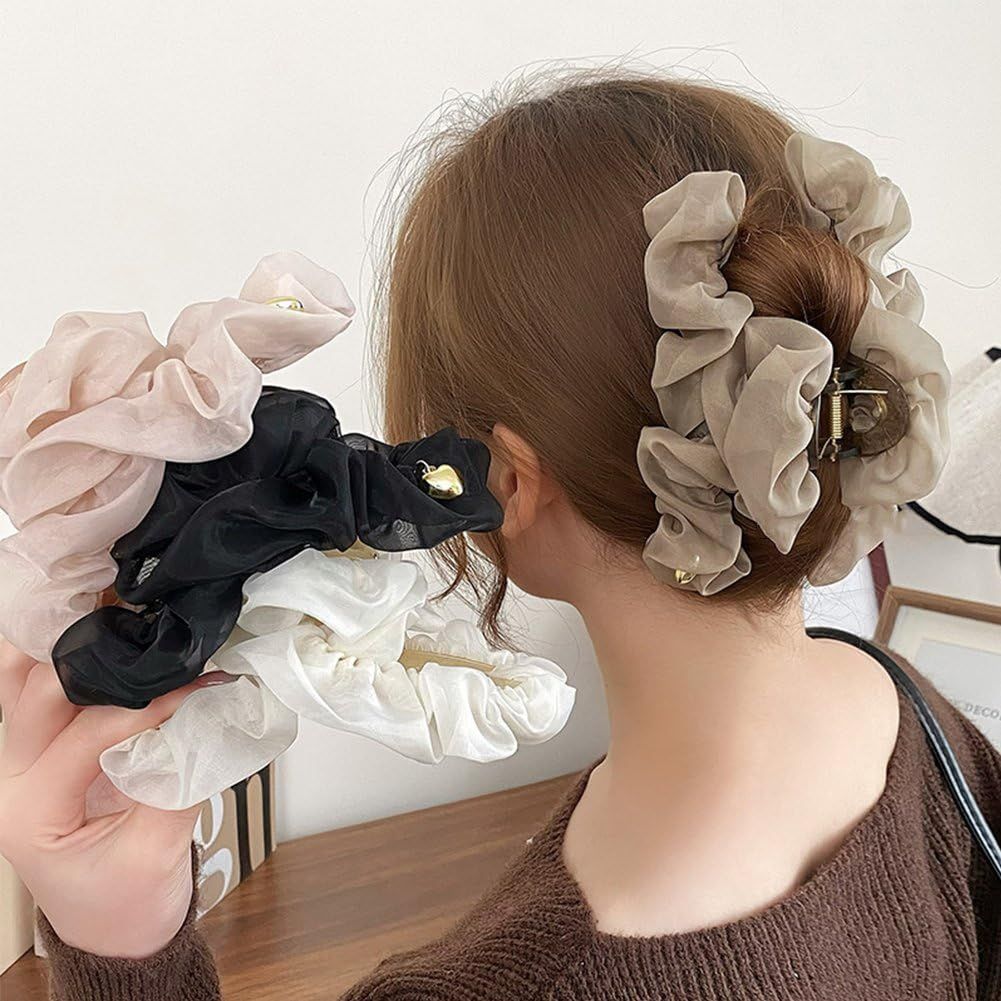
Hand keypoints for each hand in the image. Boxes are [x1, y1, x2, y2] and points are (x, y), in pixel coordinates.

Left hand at [0, 640, 232, 958]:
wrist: (115, 928)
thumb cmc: (129, 902)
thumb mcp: (156, 853)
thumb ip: (177, 781)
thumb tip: (207, 713)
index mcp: (32, 812)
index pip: (87, 735)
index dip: (147, 705)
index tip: (202, 686)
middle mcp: (10, 779)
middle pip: (39, 694)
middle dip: (101, 659)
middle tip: (157, 635)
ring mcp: (18, 759)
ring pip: (18, 680)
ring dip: (62, 641)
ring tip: (112, 605)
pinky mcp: (39, 747)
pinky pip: (32, 687)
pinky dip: (58, 653)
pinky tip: (93, 625)